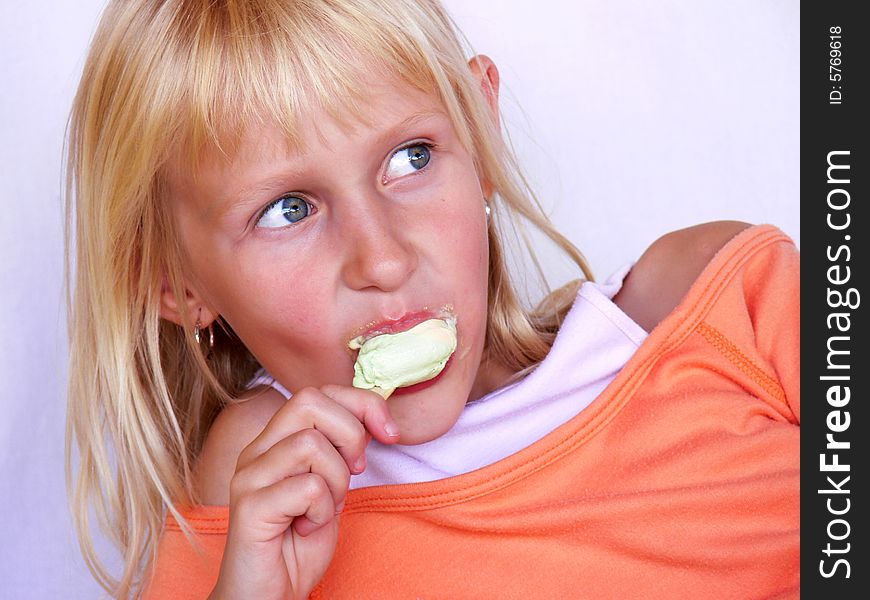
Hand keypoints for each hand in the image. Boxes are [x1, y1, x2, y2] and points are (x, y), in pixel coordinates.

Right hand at [209, 384, 400, 599]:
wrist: (269, 594)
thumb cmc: (300, 542)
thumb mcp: (332, 485)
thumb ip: (341, 449)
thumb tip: (375, 417)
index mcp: (274, 441)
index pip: (318, 392)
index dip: (362, 403)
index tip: (390, 433)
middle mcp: (256, 451)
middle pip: (309, 401)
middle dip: (350, 434)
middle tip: (355, 472)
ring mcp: (249, 477)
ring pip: (311, 445)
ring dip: (337, 481)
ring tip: (326, 508)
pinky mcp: (250, 508)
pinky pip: (307, 488)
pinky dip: (323, 511)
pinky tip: (309, 528)